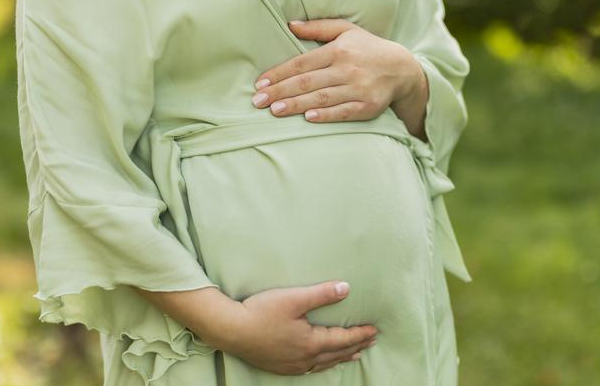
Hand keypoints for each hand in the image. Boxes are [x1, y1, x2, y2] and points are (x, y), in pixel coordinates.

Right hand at [222, 281, 378, 374]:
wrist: (230, 330)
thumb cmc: (261, 312)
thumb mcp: (294, 298)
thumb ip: (321, 294)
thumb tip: (346, 288)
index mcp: (311, 342)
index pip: (343, 339)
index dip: (361, 334)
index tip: (375, 331)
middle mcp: (305, 357)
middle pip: (337, 353)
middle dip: (356, 346)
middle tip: (371, 342)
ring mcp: (292, 365)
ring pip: (324, 363)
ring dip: (341, 357)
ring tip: (354, 355)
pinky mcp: (280, 367)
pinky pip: (309, 368)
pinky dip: (323, 364)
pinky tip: (320, 362)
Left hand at [251, 18, 427, 137]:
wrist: (402, 69)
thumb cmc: (368, 49)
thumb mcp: (346, 31)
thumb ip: (318, 28)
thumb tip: (290, 25)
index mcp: (338, 50)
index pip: (302, 63)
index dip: (279, 73)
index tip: (261, 83)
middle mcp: (348, 68)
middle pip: (308, 82)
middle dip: (281, 92)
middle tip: (258, 101)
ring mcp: (359, 89)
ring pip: (322, 98)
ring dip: (297, 105)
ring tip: (275, 111)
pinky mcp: (368, 106)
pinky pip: (344, 112)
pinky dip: (326, 116)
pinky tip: (308, 119)